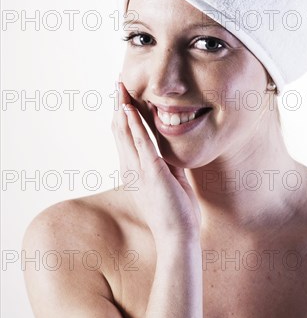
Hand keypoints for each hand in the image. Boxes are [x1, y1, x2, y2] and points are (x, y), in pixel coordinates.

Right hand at [111, 80, 201, 245]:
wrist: (177, 236)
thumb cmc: (176, 212)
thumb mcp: (170, 181)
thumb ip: (166, 164)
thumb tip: (169, 151)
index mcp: (135, 170)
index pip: (126, 136)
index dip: (124, 115)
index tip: (124, 96)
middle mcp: (131, 167)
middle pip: (120, 129)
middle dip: (119, 104)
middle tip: (118, 82)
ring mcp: (138, 170)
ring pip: (125, 132)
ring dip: (122, 107)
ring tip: (120, 86)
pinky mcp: (150, 171)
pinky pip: (140, 142)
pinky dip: (133, 124)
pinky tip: (129, 108)